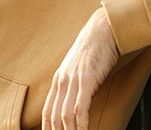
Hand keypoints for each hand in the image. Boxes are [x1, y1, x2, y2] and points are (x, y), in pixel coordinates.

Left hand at [42, 7, 119, 129]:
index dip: (48, 129)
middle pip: (54, 117)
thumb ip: (74, 86)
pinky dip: (81, 124)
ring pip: (66, 116)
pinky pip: (81, 108)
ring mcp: (73, 80)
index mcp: (58, 81)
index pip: (47, 112)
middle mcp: (62, 82)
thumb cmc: (94, 51)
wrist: (103, 30)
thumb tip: (76, 103)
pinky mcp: (87, 79)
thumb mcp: (78, 70)